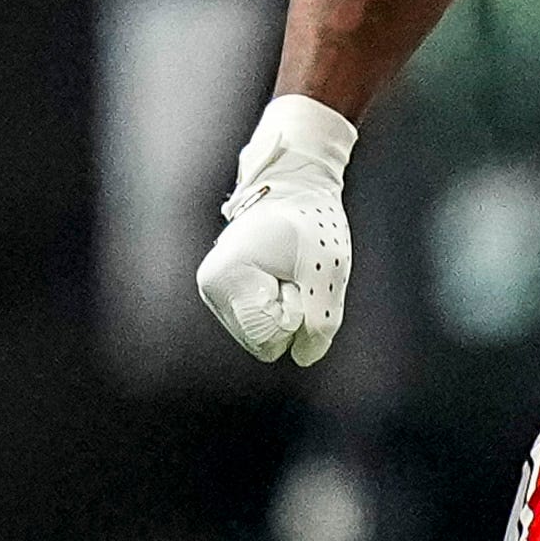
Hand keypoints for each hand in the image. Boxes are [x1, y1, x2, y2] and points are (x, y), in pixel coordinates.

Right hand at [196, 93, 355, 365]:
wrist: (293, 184)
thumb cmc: (311, 221)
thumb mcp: (328, 269)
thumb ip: (322, 320)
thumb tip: (305, 357)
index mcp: (227, 280)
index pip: (269, 339)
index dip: (296, 314)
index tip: (296, 275)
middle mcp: (211, 289)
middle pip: (262, 341)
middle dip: (289, 313)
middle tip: (294, 272)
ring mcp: (214, 290)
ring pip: (260, 333)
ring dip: (283, 307)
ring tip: (287, 268)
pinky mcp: (224, 290)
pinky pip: (258, 319)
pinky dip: (275, 302)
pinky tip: (278, 271)